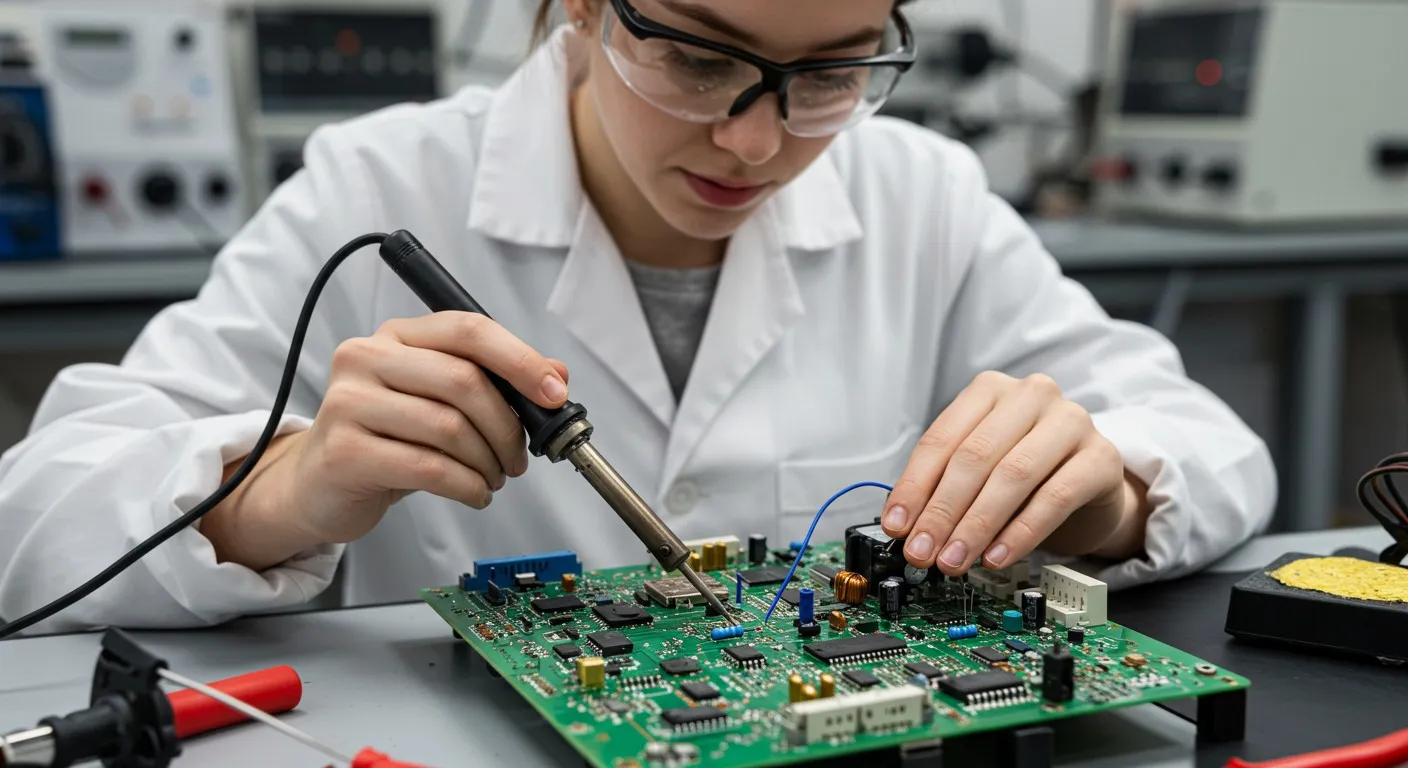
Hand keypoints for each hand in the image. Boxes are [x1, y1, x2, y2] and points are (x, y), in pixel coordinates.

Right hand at [203, 312, 569, 569]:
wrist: (319, 485)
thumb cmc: (387, 438)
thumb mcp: (440, 403)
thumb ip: (495, 383)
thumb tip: (557, 374)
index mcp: (397, 335)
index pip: (469, 331)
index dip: (520, 360)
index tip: (555, 393)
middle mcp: (367, 358)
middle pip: (463, 381)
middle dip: (507, 426)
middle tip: (519, 458)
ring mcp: (349, 403)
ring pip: (449, 428)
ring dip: (487, 461)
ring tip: (492, 478)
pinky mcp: (345, 451)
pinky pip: (428, 467)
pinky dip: (466, 485)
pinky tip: (474, 493)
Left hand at [881, 371, 1140, 573]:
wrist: (1091, 483)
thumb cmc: (1027, 472)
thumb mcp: (980, 470)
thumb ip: (943, 488)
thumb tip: (906, 527)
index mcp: (990, 390)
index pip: (941, 440)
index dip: (914, 487)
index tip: (897, 527)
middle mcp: (1031, 396)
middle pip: (975, 457)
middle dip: (942, 511)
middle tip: (923, 551)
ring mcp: (1071, 422)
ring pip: (1013, 476)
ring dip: (976, 526)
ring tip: (955, 560)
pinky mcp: (1101, 457)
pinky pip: (1055, 498)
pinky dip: (1020, 532)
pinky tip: (997, 556)